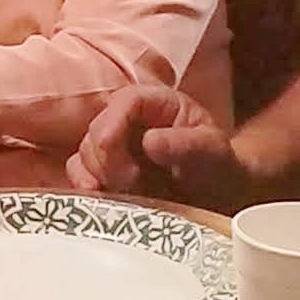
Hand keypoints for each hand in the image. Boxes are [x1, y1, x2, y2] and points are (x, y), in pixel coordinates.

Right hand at [67, 85, 240, 203]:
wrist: (219, 199)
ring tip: (127, 192)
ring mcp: (115, 146)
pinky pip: (80, 173)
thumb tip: (150, 142)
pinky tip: (98, 196)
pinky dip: (84, 184)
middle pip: (99, 128)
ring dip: (98, 174)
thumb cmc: (218, 169)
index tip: (109, 146)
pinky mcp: (104, 170)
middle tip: (132, 181)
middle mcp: (131, 121)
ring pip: (85, 152)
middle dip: (107, 158)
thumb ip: (188, 145)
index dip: (112, 121)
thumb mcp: (214, 155)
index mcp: (159, 105)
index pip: (126, 101)